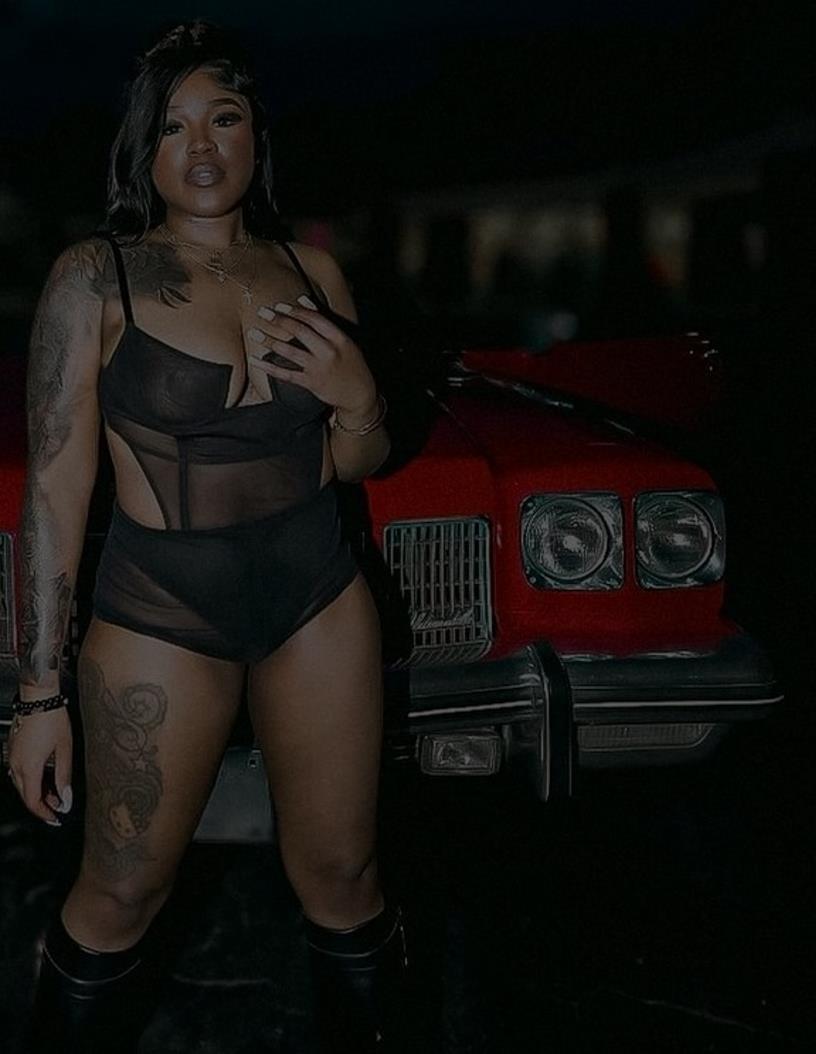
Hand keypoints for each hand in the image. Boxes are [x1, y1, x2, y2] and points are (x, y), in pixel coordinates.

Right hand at [7, 707, 72, 825]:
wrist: (39, 698)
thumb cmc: (52, 719)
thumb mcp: (65, 750)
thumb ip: (64, 777)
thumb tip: (66, 798)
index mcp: (29, 767)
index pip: (33, 802)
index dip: (45, 813)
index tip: (55, 818)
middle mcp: (16, 764)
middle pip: (25, 796)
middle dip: (41, 805)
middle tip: (57, 808)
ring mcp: (12, 757)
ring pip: (21, 785)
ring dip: (36, 793)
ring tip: (55, 793)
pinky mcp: (13, 750)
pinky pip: (19, 773)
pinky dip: (31, 780)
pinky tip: (44, 777)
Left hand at [246, 295, 376, 415]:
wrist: (360, 394)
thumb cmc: (352, 364)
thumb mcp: (344, 341)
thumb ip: (324, 321)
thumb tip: (303, 300)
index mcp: (339, 338)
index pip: (314, 319)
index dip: (295, 311)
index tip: (279, 306)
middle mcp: (329, 352)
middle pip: (300, 332)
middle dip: (279, 320)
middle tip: (262, 312)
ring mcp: (319, 368)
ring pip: (290, 352)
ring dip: (269, 341)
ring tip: (253, 333)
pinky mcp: (311, 383)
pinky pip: (286, 374)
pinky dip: (269, 367)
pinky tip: (256, 361)